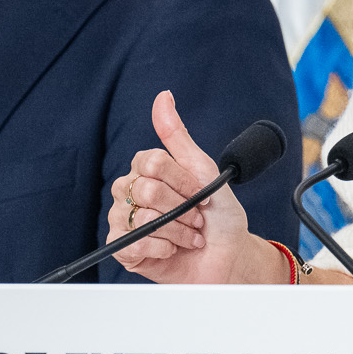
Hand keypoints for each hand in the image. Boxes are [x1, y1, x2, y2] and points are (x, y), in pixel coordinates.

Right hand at [108, 91, 281, 284]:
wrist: (227, 256)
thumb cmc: (218, 214)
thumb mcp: (204, 170)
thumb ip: (177, 135)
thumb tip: (163, 97)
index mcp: (147, 170)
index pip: (151, 162)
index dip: (182, 181)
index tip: (201, 193)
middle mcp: (131, 192)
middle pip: (146, 189)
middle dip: (182, 208)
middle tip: (197, 218)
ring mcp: (125, 220)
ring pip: (142, 217)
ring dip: (177, 230)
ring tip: (190, 235)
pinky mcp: (125, 250)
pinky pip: (133, 243)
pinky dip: (163, 247)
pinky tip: (174, 249)